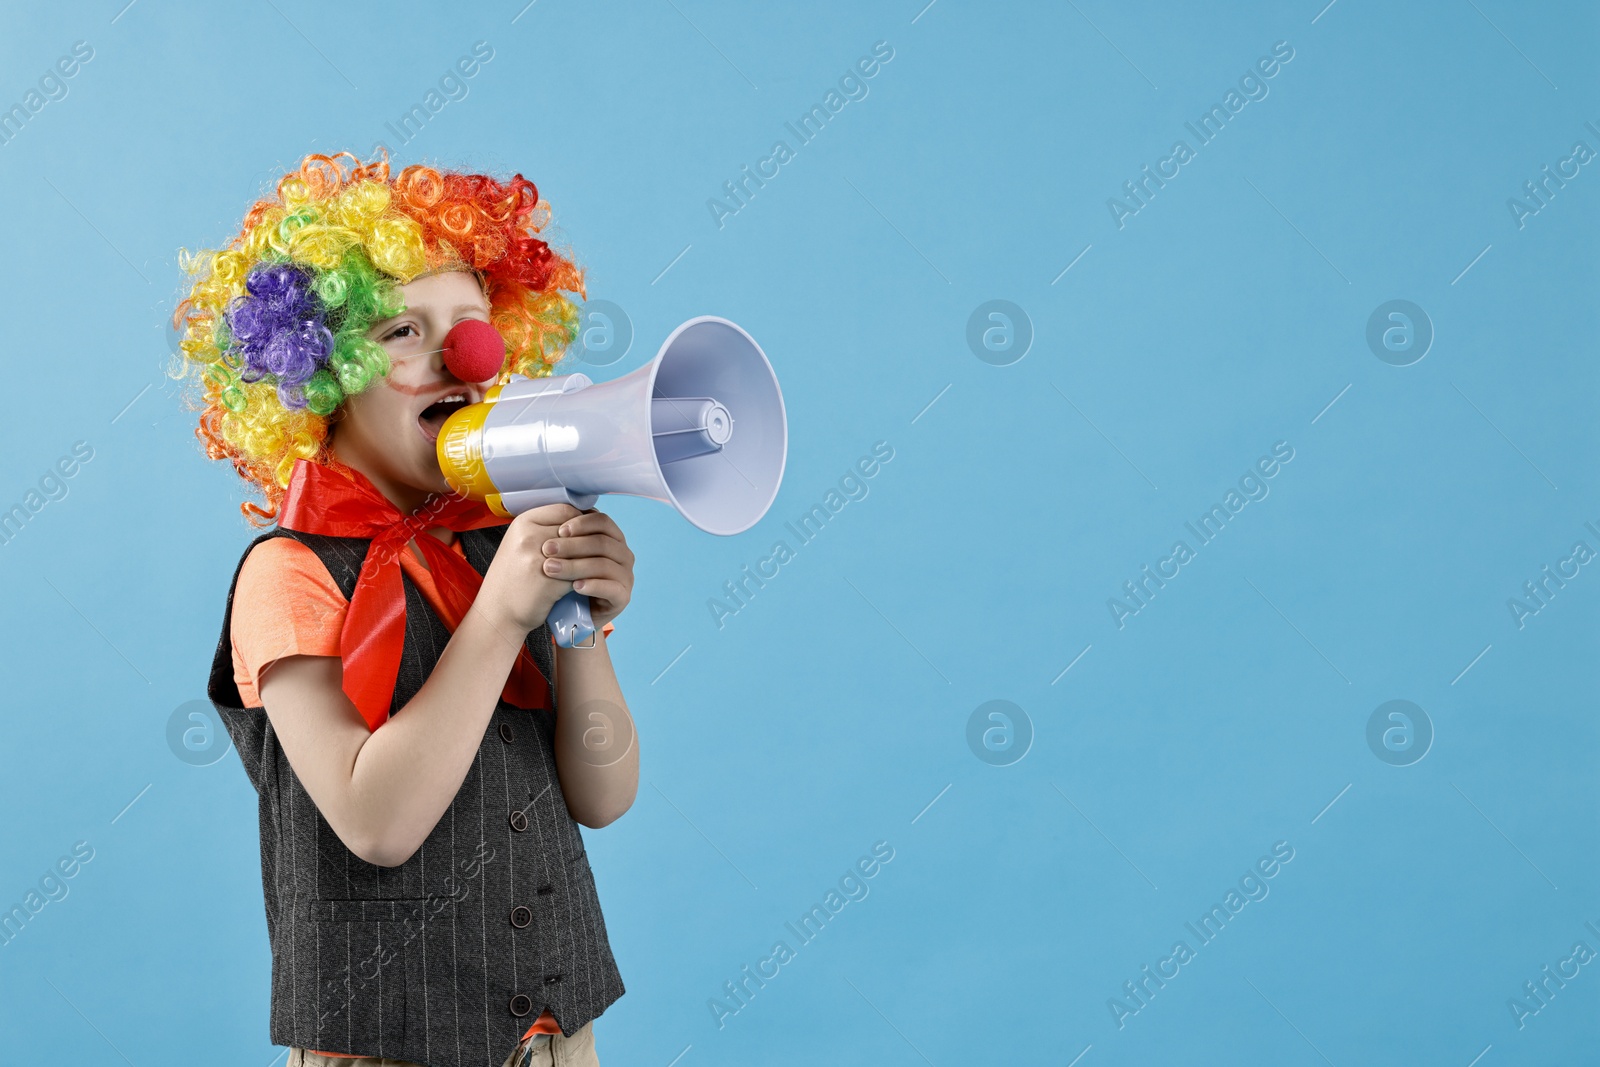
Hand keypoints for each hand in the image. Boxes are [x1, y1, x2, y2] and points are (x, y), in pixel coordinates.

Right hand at [474, 502, 584, 633]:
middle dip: (589, 541)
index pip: (565, 510)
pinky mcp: (549, 582)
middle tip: (597, 549)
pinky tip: (588, 581)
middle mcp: (529, 537)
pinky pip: (579, 574)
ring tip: (595, 565)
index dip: (581, 521)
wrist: (497, 611)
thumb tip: (581, 517)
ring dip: (590, 560)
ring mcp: (538, 559)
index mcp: (523, 523)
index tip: (588, 531)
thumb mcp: (520, 543)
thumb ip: (545, 529)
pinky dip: (586, 578)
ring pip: (580, 552)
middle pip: (575, 530)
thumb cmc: (512, 577)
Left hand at [539, 508, 633, 627]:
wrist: (570, 616)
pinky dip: (592, 585)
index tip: (558, 530)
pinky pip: (611, 588)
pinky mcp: (623, 597)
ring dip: (575, 565)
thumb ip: (565, 535)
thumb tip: (555, 510)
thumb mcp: (564, 554)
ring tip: (550, 569)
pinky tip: (574, 586)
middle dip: (572, 545)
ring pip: (604, 564)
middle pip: (602, 542)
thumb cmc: (565, 579)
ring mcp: (625, 576)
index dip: (581, 523)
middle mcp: (623, 554)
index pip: (602, 521)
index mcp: (612, 538)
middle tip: (546, 550)